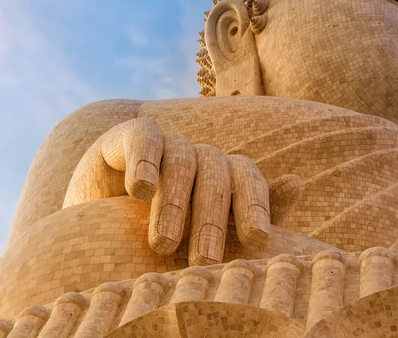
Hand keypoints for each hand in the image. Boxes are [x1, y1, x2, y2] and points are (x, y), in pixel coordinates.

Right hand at [64, 118, 301, 265]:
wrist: (99, 217)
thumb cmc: (162, 228)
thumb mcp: (208, 231)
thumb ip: (251, 213)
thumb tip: (298, 182)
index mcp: (224, 174)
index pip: (248, 178)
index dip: (255, 205)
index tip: (258, 241)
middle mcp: (199, 155)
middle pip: (217, 175)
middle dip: (212, 219)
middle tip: (206, 260)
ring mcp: (166, 144)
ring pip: (182, 161)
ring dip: (175, 204)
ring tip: (165, 244)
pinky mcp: (129, 137)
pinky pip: (143, 140)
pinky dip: (144, 162)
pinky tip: (141, 191)